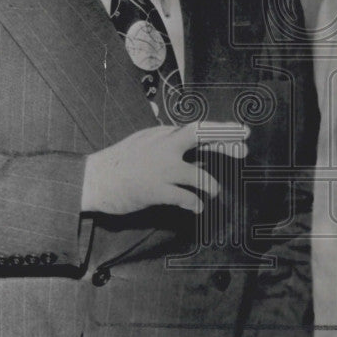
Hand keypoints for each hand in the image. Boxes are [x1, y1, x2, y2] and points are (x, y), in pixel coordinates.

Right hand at [81, 121, 248, 214]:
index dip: (222, 130)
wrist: (92, 179)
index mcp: (162, 135)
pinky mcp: (154, 190)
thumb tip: (201, 154)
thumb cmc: (121, 163)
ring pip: (197, 174)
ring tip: (214, 191)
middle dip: (225, 142)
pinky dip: (195, 203)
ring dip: (210, 183)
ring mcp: (159, 168)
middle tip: (244, 150)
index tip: (242, 132)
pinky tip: (198, 207)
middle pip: (200, 136)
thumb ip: (172, 147)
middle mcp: (163, 147)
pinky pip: (184, 197)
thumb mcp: (147, 146)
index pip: (198, 129)